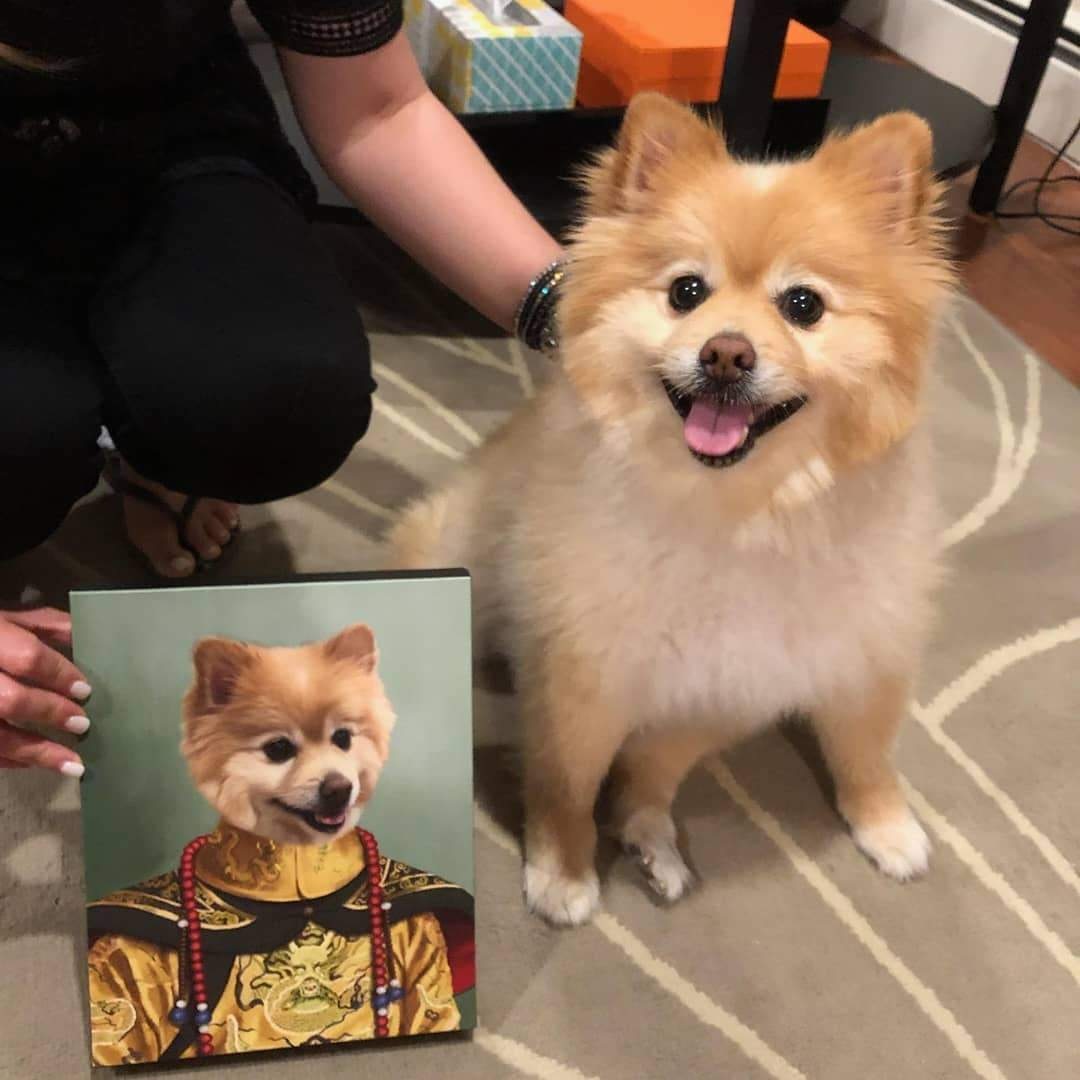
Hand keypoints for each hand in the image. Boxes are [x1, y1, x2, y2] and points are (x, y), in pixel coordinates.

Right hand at [0, 608, 89, 776]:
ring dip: (36, 752)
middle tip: (82, 724)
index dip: (59, 675)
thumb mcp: (8, 617)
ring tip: (73, 764)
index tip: (85, 691)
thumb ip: (46, 626)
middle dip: (50, 712)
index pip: (27, 658)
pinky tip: (33, 763)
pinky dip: (9, 760)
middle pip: (10, 700)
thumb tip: (88, 638)